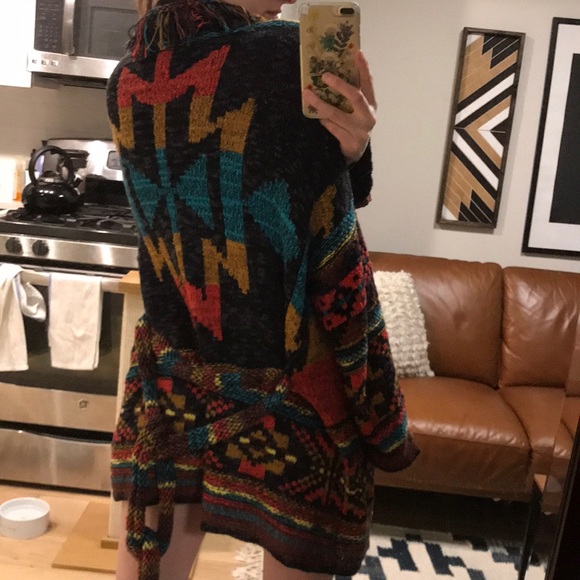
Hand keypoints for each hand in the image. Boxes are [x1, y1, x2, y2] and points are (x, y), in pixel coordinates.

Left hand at [302, 50, 376, 164]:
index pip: (368, 83)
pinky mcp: (351, 143)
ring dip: (320, 103)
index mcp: (371, 105)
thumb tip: (328, 74)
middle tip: (324, 75)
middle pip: (355, 97)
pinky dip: (323, 121)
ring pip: (337, 114)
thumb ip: (349, 96)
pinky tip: (316, 116)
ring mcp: (361, 131)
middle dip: (340, 85)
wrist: (355, 153)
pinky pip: (332, 128)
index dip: (364, 68)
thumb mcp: (355, 110)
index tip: (357, 52)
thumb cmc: (352, 126)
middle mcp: (368, 117)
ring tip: (307, 94)